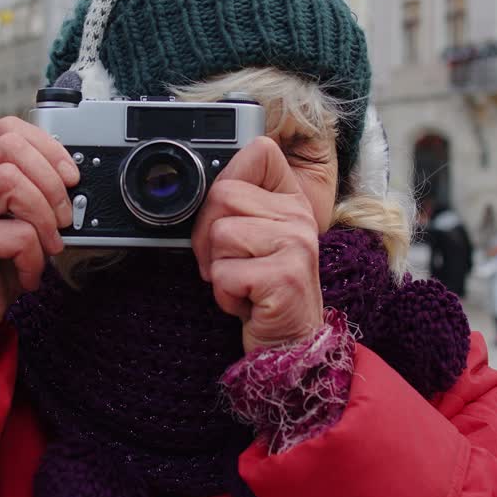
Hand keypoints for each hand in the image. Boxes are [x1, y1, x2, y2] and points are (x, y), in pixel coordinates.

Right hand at [0, 117, 79, 360]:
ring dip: (44, 216)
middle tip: (64, 218)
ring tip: (48, 246)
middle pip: (9, 146)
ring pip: (11, 181)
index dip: (47, 145)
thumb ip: (40, 199)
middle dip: (51, 181)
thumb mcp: (27, 226)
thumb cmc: (0, 272)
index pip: (8, 131)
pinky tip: (28, 274)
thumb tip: (75, 183)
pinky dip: (34, 257)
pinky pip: (16, 233)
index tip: (71, 177)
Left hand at [192, 137, 323, 353]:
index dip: (228, 178)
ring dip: (218, 268)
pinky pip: (224, 273)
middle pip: (222, 194)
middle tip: (229, 264)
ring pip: (219, 234)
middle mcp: (299, 216)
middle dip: (208, 236)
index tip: (229, 214)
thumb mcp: (253, 240)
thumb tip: (197, 183)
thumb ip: (235, 206)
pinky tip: (248, 302)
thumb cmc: (261, 293)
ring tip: (242, 284)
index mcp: (292, 200)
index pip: (260, 151)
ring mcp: (296, 244)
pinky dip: (224, 295)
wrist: (289, 345)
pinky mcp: (284, 276)